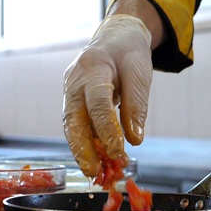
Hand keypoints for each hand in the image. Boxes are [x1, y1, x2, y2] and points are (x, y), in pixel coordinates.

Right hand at [63, 14, 152, 176]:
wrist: (115, 38)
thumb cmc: (128, 54)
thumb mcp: (140, 74)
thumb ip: (136, 107)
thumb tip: (134, 140)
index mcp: (92, 68)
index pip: (97, 103)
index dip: (106, 130)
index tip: (117, 152)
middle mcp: (75, 82)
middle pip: (73, 120)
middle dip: (82, 149)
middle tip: (94, 171)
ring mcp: (70, 93)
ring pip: (72, 127)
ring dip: (84, 151)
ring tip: (98, 172)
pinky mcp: (73, 103)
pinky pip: (78, 126)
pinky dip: (88, 144)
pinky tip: (99, 159)